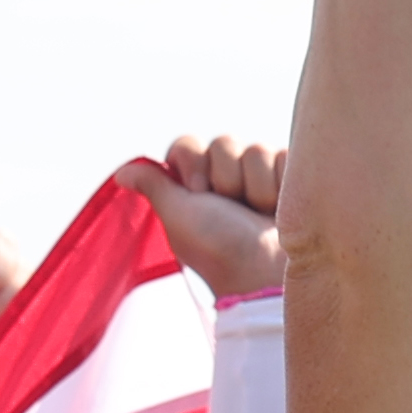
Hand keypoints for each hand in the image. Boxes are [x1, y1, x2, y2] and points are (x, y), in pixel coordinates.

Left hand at [131, 135, 288, 301]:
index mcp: (194, 184)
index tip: (202, 194)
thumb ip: (153, 185)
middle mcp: (226, 177)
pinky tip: (279, 210)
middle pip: (225, 141)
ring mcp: (259, 178)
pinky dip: (282, 182)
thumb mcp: (178, 216)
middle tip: (233, 208)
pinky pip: (284, 156)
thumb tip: (121, 174)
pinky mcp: (290, 180)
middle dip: (229, 177)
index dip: (195, 164)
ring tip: (261, 215)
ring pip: (257, 149)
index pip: (188, 144)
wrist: (265, 271)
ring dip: (258, 185)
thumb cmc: (218, 248)